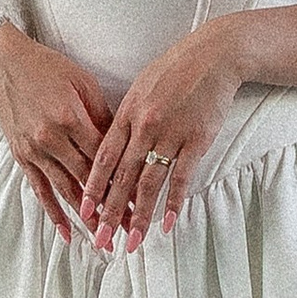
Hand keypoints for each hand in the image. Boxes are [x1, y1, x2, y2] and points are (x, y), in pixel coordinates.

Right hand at [0, 23, 114, 240]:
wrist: (4, 63)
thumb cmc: (48, 68)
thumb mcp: (83, 84)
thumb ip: (103, 117)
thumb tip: (123, 146)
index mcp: (71, 119)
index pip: (105, 159)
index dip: (125, 183)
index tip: (143, 201)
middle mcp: (51, 139)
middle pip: (88, 181)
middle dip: (112, 207)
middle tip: (131, 228)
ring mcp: (34, 150)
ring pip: (66, 191)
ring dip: (86, 217)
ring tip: (105, 237)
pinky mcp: (22, 156)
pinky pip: (40, 190)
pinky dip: (54, 213)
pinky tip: (67, 233)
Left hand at [81, 20, 246, 249]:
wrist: (213, 56)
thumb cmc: (175, 70)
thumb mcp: (140, 88)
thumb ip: (125, 118)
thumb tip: (110, 147)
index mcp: (127, 114)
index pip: (104, 158)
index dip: (92, 187)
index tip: (83, 210)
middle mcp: (144, 127)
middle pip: (122, 177)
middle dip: (109, 212)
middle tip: (102, 240)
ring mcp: (171, 134)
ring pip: (150, 183)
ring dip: (139, 216)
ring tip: (132, 241)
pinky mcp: (197, 140)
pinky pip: (182, 177)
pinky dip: (174, 202)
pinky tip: (168, 223)